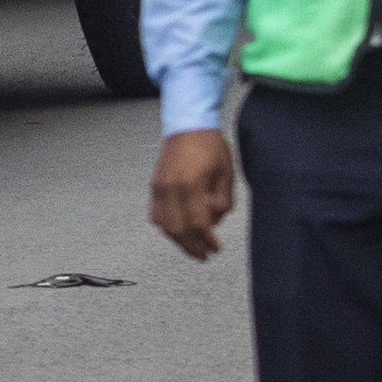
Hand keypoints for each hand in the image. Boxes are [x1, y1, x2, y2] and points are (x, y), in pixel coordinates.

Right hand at [150, 128, 234, 260]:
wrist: (188, 126)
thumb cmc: (208, 145)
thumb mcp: (226, 173)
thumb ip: (223, 201)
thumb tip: (215, 222)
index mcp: (191, 184)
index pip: (198, 223)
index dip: (207, 241)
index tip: (215, 248)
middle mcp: (172, 188)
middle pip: (178, 230)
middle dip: (192, 247)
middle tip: (203, 256)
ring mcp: (160, 187)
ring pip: (164, 226)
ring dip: (178, 241)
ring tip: (191, 248)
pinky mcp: (155, 186)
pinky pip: (155, 215)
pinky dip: (166, 228)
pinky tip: (176, 231)